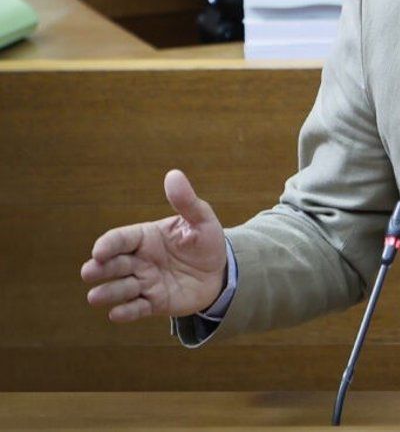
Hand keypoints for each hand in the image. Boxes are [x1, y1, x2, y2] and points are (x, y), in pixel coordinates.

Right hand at [81, 170, 226, 321]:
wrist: (219, 272)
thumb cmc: (205, 242)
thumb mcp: (201, 220)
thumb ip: (186, 201)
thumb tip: (173, 175)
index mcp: (144, 237)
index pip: (119, 239)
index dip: (107, 245)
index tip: (99, 251)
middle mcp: (138, 261)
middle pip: (112, 265)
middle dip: (99, 269)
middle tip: (90, 272)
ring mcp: (144, 283)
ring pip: (119, 289)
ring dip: (108, 292)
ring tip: (96, 297)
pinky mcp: (153, 303)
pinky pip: (135, 309)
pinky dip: (125, 312)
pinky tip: (116, 314)